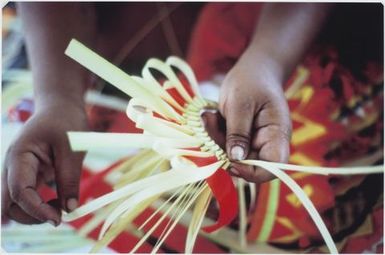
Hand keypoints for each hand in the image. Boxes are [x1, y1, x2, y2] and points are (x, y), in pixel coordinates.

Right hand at [2, 102, 87, 225]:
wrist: (61, 106)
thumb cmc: (66, 121)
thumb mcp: (72, 148)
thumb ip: (69, 178)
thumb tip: (69, 209)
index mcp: (19, 155)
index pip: (19, 191)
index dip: (36, 210)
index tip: (58, 219)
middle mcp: (13, 166)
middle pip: (9, 202)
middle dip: (31, 216)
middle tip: (59, 217)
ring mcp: (19, 171)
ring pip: (16, 203)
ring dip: (34, 212)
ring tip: (60, 208)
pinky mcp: (29, 175)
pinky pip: (27, 197)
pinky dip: (39, 206)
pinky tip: (54, 206)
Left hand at [219, 50, 291, 182]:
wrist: (253, 70)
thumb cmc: (251, 82)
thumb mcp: (241, 104)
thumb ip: (238, 132)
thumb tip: (236, 159)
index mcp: (277, 135)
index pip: (272, 167)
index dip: (251, 172)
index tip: (229, 161)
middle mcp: (267, 144)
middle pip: (246, 164)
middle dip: (224, 150)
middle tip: (210, 124)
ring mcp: (253, 142)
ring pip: (231, 156)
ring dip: (216, 140)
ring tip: (210, 116)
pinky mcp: (240, 139)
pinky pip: (224, 146)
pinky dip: (215, 134)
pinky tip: (212, 116)